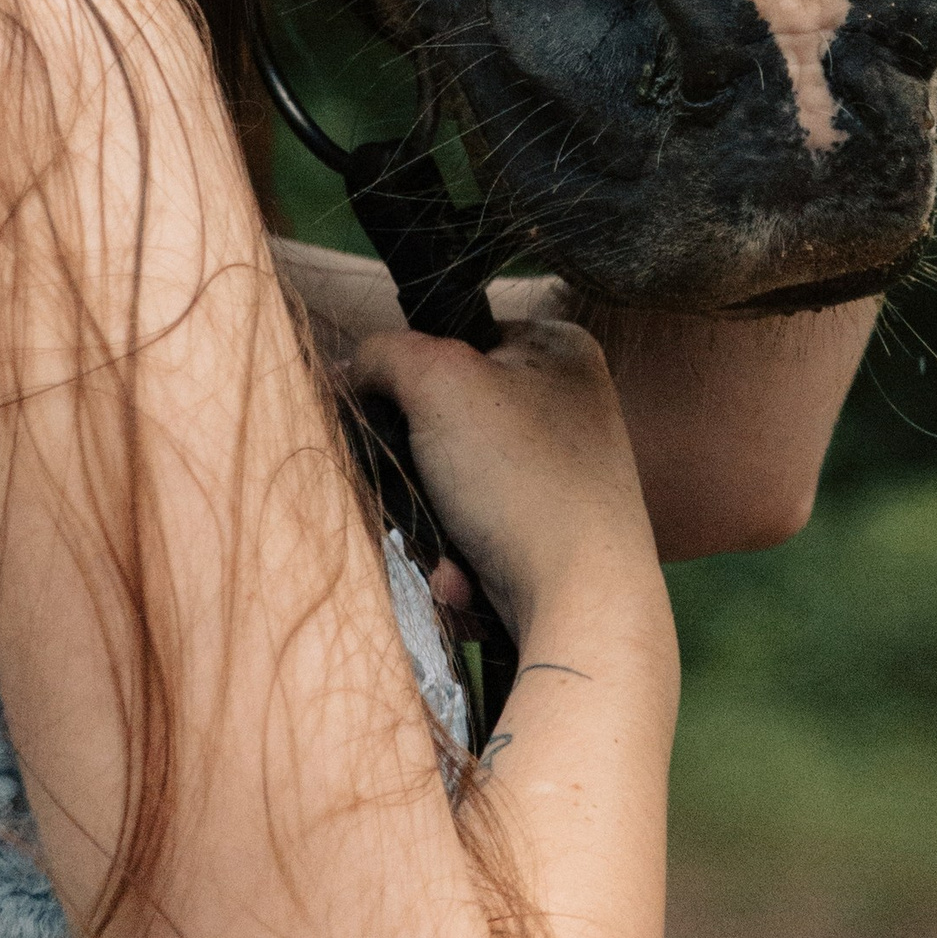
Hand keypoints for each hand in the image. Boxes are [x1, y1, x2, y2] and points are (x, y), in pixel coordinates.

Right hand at [350, 315, 662, 650]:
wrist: (583, 601)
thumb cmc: (522, 477)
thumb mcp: (438, 382)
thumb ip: (384, 353)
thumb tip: (353, 368)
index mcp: (559, 349)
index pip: (457, 336)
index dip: (411, 370)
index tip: (386, 406)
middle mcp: (569, 406)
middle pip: (449, 417)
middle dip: (417, 466)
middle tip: (413, 483)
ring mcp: (562, 474)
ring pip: (454, 482)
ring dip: (432, 519)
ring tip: (442, 546)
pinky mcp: (550, 534)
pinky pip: (475, 531)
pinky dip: (457, 555)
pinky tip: (462, 576)